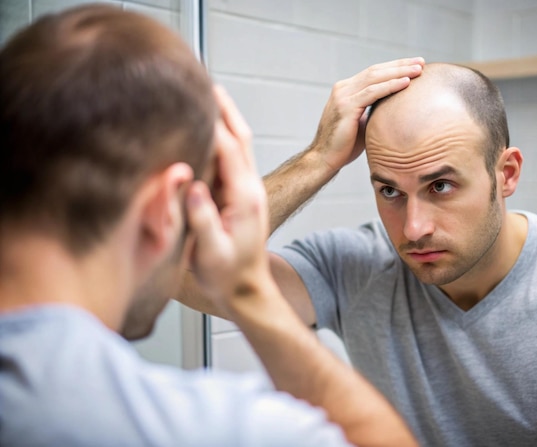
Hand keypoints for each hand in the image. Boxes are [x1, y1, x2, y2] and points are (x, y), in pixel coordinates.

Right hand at [185, 85, 269, 316]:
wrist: (245, 290)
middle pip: (241, 138)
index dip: (213, 121)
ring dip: (226, 120)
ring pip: (240, 145)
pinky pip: (232, 159)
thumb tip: (192, 186)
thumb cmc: (228, 276)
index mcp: (244, 198)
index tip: (198, 96)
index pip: (230, 149)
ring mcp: (247, 191)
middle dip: (225, 109)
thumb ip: (203, 220)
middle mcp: (250, 188)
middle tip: (208, 83)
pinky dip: (221, 139)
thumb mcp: (212, 253)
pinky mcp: (239, 196)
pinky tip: (206, 131)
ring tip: (207, 96)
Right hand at [310, 57, 424, 170]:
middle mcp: (343, 88)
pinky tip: (406, 82)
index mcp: (346, 90)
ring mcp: (343, 96)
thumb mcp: (363, 122)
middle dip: (400, 65)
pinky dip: (390, 86)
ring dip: (399, 72)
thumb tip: (397, 109)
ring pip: (375, 77)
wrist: (324, 159)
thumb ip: (375, 111)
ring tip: (419, 69)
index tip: (415, 65)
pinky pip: (372, 92)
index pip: (374, 73)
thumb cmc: (344, 146)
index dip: (395, 67)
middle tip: (422, 62)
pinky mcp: (346, 106)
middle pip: (376, 70)